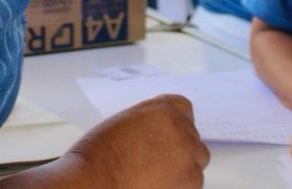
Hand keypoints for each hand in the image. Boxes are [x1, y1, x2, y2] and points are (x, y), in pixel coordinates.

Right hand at [62, 94, 209, 188]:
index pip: (184, 109)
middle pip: (192, 139)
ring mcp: (188, 155)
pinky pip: (193, 184)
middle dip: (179, 150)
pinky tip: (156, 187)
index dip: (176, 125)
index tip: (170, 137)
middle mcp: (180, 129)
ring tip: (154, 178)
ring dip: (182, 170)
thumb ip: (148, 124)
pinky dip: (179, 187)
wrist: (95, 181)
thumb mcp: (123, 124)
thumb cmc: (97, 157)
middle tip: (157, 164)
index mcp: (162, 110)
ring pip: (196, 163)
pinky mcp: (191, 180)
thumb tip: (157, 135)